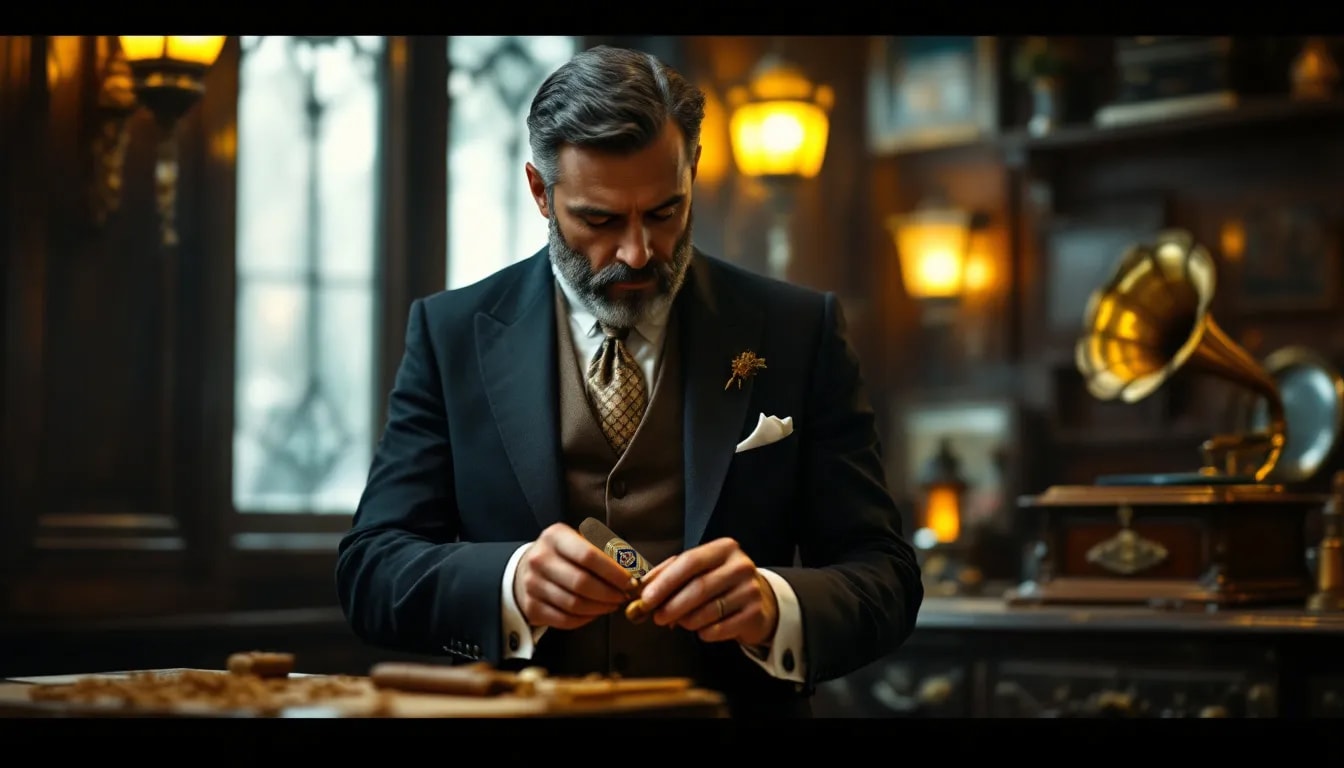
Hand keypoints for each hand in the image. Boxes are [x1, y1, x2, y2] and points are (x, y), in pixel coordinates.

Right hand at [514, 523, 640, 630]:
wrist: (526, 568)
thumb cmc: (564, 555)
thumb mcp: (580, 541)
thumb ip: (606, 551)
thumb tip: (635, 568)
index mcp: (555, 537)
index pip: (588, 555)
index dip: (613, 571)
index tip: (631, 580)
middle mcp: (539, 559)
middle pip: (581, 582)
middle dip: (609, 593)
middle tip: (624, 596)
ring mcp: (532, 585)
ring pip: (574, 604)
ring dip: (600, 608)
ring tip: (613, 605)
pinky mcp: (531, 607)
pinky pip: (564, 620)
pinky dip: (585, 619)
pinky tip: (595, 613)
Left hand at [636, 538, 778, 646]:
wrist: (758, 601)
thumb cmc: (719, 583)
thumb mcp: (697, 570)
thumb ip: (669, 574)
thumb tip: (641, 589)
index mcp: (724, 548)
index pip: (689, 561)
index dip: (665, 582)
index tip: (646, 599)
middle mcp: (740, 566)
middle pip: (698, 588)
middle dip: (672, 606)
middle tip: (657, 618)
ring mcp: (750, 590)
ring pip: (708, 611)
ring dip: (686, 621)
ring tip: (680, 622)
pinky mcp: (755, 614)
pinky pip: (719, 629)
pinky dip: (703, 633)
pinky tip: (702, 629)